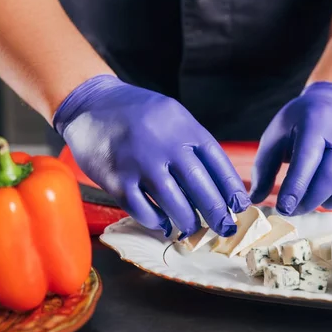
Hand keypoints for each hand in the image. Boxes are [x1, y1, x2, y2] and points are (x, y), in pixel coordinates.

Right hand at [54, 75, 250, 236]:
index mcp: (183, 126)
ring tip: (193, 228)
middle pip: (200, 186)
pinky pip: (142, 210)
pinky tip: (162, 223)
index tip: (241, 207)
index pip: (218, 162)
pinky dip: (156, 221)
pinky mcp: (116, 179)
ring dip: (187, 221)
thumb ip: (193, 143)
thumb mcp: (173, 115)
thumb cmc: (138, 113)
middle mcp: (164, 144)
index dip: (232, 188)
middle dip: (217, 213)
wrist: (90, 103)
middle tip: (225, 228)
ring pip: (173, 203)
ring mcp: (139, 162)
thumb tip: (218, 183)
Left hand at [250, 82, 331, 214]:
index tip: (283, 207)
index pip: (307, 159)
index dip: (295, 188)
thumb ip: (264, 168)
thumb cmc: (300, 123)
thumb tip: (254, 199)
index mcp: (315, 124)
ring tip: (316, 201)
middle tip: (295, 209)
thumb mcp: (276, 136)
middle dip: (311, 199)